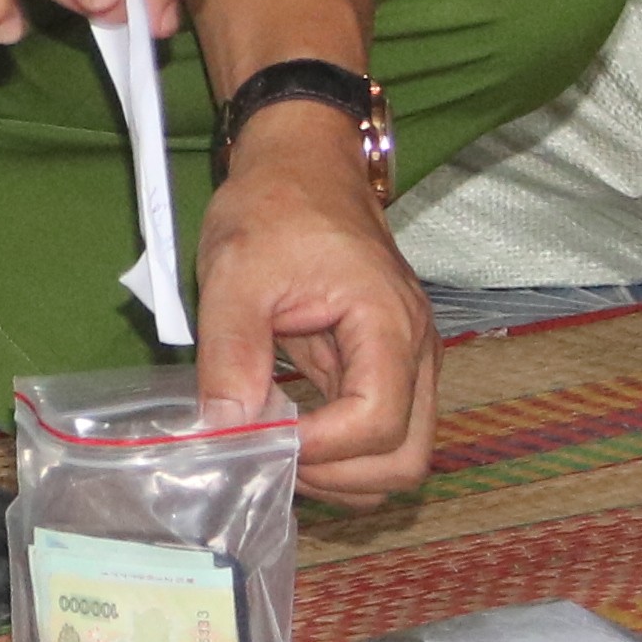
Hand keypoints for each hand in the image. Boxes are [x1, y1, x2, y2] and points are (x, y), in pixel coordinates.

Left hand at [195, 103, 433, 497]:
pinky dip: (340, 451)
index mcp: (387, 323)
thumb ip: (231, 353)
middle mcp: (415, 351)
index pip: (379, 423)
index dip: (321, 449)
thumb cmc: (274, 206)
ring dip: (342, 472)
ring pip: (399, 455)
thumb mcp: (235, 273)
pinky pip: (379, 431)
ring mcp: (406, 362)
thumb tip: (227, 430)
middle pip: (406, 458)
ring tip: (276, 447)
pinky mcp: (385, 366)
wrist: (302, 164)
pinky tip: (288, 433)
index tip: (260, 436)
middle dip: (339, 476)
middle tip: (271, 457)